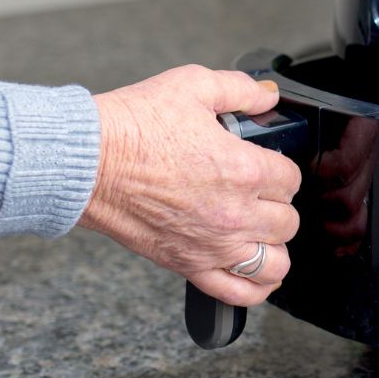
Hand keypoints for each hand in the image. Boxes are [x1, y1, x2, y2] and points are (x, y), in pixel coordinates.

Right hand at [78, 66, 301, 305]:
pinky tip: (256, 274)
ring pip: (274, 261)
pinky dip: (256, 288)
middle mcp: (235, 213)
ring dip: (273, 246)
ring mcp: (213, 244)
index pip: (290, 179)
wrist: (88, 162)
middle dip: (277, 205)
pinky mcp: (189, 265)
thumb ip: (240, 89)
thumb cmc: (133, 127)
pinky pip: (239, 292)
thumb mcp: (192, 85)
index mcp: (243, 169)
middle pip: (286, 221)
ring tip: (261, 233)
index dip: (280, 169)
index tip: (266, 166)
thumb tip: (268, 96)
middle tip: (258, 194)